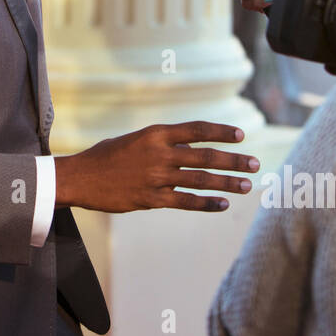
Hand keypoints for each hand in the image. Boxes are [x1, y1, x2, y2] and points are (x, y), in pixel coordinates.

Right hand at [54, 121, 257, 212]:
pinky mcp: (152, 199)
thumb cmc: (107, 156)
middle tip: (255, 163)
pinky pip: (186, 202)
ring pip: (201, 180)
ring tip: (246, 185)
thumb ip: (163, 144)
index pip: (197, 130)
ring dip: (227, 183)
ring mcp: (157, 178)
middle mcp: (160, 154)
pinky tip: (222, 205)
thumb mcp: (135, 140)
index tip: (241, 135)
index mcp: (156, 134)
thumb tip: (192, 150)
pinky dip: (207, 203)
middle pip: (206, 157)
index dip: (221, 132)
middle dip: (234, 160)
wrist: (80, 178)